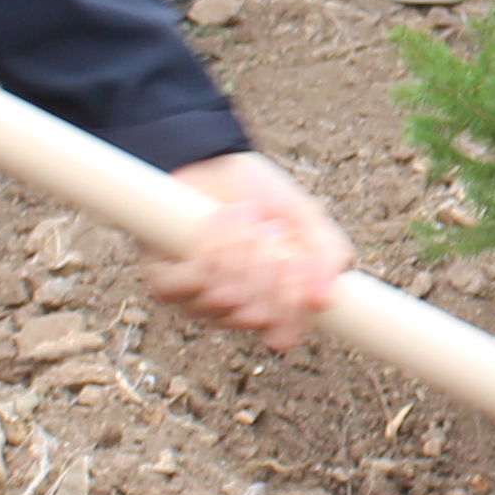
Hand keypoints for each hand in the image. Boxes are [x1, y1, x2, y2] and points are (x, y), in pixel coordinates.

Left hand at [148, 152, 353, 352]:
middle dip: (268, 264)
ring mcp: (198, 300)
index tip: (299, 262)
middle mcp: (235, 309)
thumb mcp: (306, 219)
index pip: (285, 333)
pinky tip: (214, 222)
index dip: (293, 302)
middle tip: (271, 229)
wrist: (214, 162)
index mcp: (272, 304)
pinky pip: (191, 282)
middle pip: (255, 315)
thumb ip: (327, 255)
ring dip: (239, 248)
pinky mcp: (167, 283)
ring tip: (244, 216)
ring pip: (224, 297)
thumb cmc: (261, 195)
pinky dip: (209, 247)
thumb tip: (325, 299)